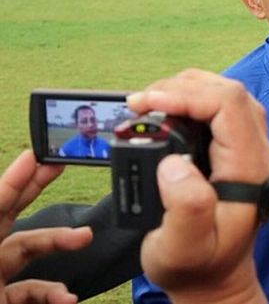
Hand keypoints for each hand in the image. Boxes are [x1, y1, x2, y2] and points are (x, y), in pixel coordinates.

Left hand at [0, 151, 92, 303]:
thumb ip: (20, 247)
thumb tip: (28, 236)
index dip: (15, 179)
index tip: (36, 156)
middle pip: (9, 213)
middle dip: (34, 187)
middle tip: (58, 165)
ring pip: (28, 249)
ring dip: (60, 242)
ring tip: (84, 239)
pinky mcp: (5, 298)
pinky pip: (33, 286)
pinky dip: (54, 291)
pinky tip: (67, 298)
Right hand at [129, 69, 268, 303]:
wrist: (215, 277)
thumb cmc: (198, 266)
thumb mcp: (183, 249)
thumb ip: (185, 207)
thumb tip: (174, 163)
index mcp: (250, 168)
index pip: (229, 105)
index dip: (187, 94)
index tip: (146, 104)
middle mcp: (258, 152)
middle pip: (228, 92)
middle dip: (181, 88)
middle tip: (140, 105)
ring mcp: (250, 148)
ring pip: (225, 95)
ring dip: (185, 91)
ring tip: (149, 106)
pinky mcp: (238, 148)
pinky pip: (219, 108)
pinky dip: (189, 101)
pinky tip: (166, 112)